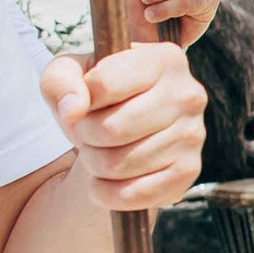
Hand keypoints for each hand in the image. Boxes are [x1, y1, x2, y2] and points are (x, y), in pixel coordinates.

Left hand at [40, 38, 205, 212]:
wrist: (124, 131)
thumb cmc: (96, 97)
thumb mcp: (69, 75)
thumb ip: (60, 80)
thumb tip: (73, 110)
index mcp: (164, 58)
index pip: (104, 83)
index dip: (83, 99)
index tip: (88, 101)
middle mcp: (188, 93)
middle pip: (111, 129)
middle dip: (86, 136)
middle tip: (89, 132)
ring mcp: (193, 135)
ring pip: (118, 164)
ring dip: (94, 164)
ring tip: (101, 151)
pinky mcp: (189, 171)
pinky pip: (133, 194)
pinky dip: (107, 193)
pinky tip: (109, 179)